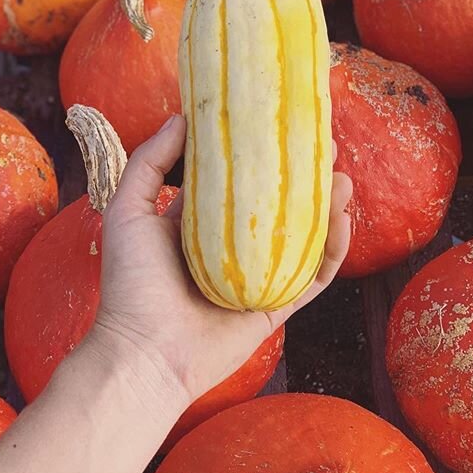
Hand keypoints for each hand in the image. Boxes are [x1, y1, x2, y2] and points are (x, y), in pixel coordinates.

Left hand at [94, 114, 352, 403]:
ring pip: (304, 236)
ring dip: (327, 206)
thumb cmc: (131, 282)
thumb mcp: (128, 211)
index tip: (281, 125)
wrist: (145, 354)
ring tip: (342, 177)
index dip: (262, 152)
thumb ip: (149, 163)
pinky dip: (334, 251)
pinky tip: (343, 221)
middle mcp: (233, 247)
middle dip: (304, 175)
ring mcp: (259, 276)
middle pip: (279, 204)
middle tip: (325, 147)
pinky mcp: (277, 306)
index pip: (238, 179)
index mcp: (200, 223)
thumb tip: (181, 117)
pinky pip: (314, 277)